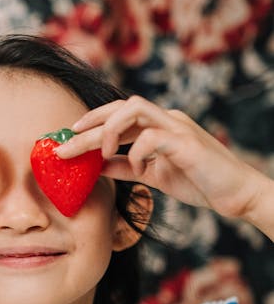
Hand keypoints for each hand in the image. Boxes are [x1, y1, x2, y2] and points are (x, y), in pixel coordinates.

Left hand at [56, 95, 268, 221]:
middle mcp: (166, 119)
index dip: (91, 121)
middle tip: (64, 148)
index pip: (118, 113)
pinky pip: (153, 137)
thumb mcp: (153, 175)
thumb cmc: (198, 181)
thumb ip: (126, 167)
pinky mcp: (187, 143)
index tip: (67, 137)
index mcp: (157, 124)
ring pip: (135, 109)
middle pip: (119, 109)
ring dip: (111, 129)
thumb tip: (96, 166)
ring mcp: (178, 128)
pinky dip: (138, 153)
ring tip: (103, 153)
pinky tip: (139, 171)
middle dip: (88, 127)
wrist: (237, 194)